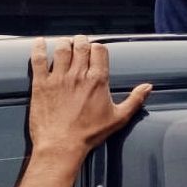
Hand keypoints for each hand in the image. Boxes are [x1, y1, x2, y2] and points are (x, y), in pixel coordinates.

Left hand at [29, 37, 150, 156]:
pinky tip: (39, 42)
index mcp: (98, 80)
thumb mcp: (118, 118)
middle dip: (81, 40)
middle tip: (80, 42)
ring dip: (64, 42)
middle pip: (81, 45)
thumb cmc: (89, 134)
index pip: (99, 50)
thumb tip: (148, 87)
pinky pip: (38, 59)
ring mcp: (58, 78)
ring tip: (64, 43)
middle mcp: (78, 75)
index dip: (98, 47)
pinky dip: (38, 48)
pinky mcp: (41, 84)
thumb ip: (135, 100)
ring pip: (61, 48)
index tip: (95, 50)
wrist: (61, 145)